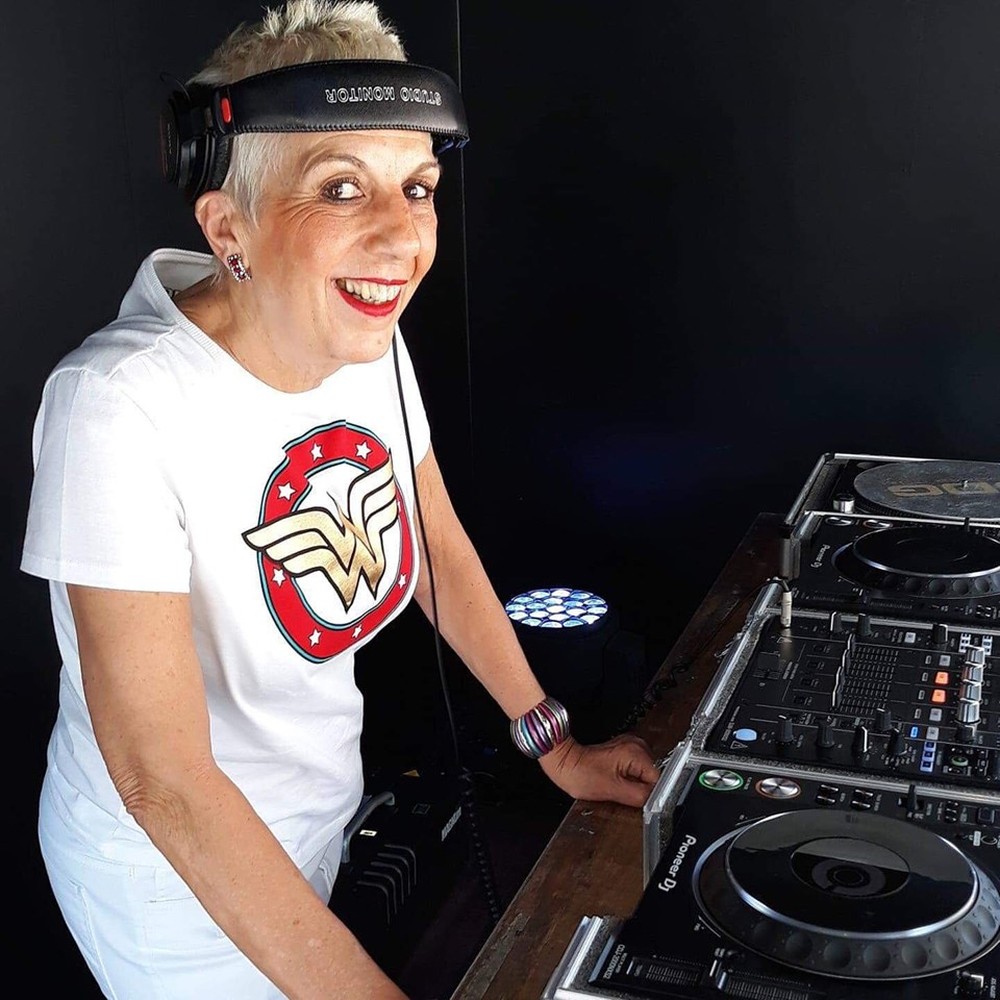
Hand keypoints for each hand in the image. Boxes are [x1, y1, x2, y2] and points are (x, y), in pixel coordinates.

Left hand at [538, 733, 659, 807]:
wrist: (566, 764)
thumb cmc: (582, 774)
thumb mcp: (614, 791)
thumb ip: (641, 796)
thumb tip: (658, 800)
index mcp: (637, 752)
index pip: (659, 779)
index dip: (649, 794)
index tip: (635, 797)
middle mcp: (636, 745)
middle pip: (652, 776)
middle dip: (640, 788)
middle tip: (621, 790)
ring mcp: (630, 747)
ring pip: (643, 775)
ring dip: (633, 784)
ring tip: (615, 783)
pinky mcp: (623, 752)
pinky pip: (634, 771)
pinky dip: (627, 779)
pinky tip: (614, 779)